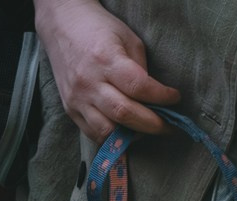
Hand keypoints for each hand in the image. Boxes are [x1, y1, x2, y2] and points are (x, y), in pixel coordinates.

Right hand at [35, 0, 180, 142]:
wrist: (61, 25)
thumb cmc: (99, 29)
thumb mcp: (128, 39)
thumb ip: (141, 69)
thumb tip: (155, 99)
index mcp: (105, 58)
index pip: (139, 87)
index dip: (162, 98)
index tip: (175, 98)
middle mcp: (89, 81)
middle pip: (125, 113)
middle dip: (154, 125)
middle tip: (169, 126)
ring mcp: (77, 98)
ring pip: (108, 131)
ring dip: (134, 136)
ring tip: (147, 130)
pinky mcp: (70, 109)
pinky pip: (94, 134)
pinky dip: (114, 139)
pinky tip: (128, 132)